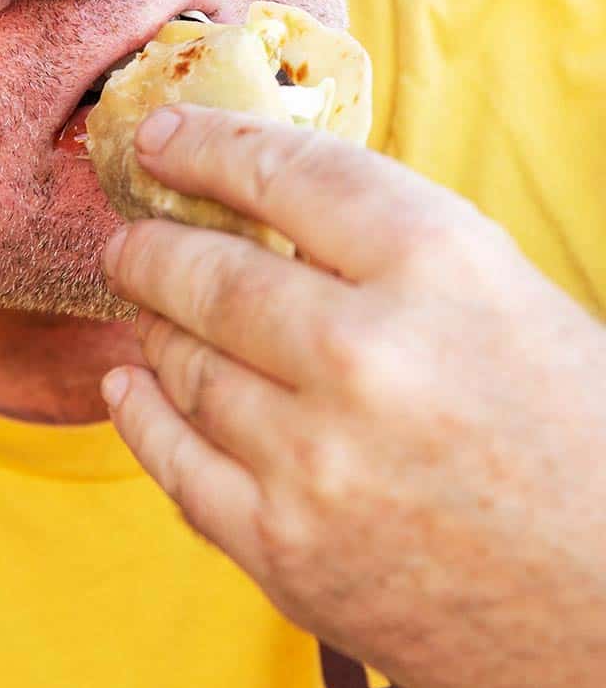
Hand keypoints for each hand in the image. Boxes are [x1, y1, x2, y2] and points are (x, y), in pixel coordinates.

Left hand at [100, 104, 605, 687]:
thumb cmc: (587, 445)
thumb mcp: (512, 302)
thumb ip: (394, 256)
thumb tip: (265, 216)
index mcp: (442, 267)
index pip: (284, 172)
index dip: (207, 145)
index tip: (160, 137)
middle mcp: (366, 354)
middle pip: (210, 273)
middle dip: (154, 245)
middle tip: (130, 234)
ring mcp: (314, 460)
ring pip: (184, 364)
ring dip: (152, 324)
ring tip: (145, 307)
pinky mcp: (283, 550)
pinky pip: (175, 465)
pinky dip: (141, 413)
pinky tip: (129, 384)